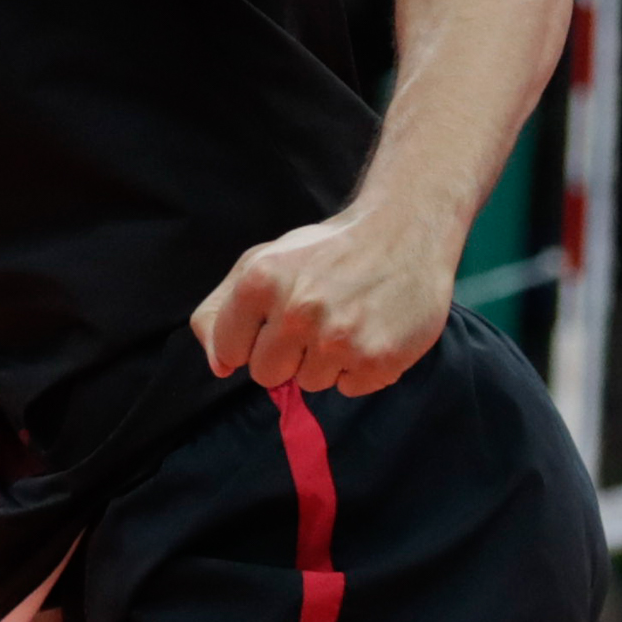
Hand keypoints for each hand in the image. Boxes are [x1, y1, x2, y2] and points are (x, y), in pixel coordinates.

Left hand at [188, 203, 456, 396]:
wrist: (403, 233)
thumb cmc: (323, 251)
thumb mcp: (261, 261)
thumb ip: (220, 310)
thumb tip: (218, 366)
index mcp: (260, 283)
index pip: (230, 351)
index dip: (250, 341)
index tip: (273, 322)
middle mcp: (297, 312)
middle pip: (266, 375)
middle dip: (285, 356)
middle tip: (314, 322)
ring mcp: (339, 339)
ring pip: (309, 384)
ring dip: (324, 362)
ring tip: (346, 322)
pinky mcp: (377, 360)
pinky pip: (350, 388)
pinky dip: (359, 368)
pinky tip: (370, 332)